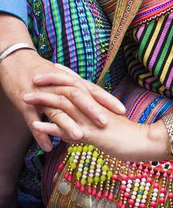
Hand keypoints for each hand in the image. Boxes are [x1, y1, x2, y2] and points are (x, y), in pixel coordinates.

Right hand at [0, 54, 124, 151]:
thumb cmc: (41, 71)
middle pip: (78, 97)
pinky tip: (49, 147)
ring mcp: (42, 94)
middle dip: (92, 110)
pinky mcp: (26, 103)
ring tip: (79, 137)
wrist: (15, 61)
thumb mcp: (63, 78)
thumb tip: (94, 103)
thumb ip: (78, 90)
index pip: (93, 90)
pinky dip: (41, 133)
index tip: (123, 110)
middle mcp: (59, 86)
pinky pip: (33, 120)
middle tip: (105, 123)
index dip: (108, 100)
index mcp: (70, 81)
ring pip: (57, 109)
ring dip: (68, 124)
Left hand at [27, 83, 153, 159]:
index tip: (49, 67)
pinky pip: (66, 129)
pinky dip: (49, 126)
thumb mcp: (104, 126)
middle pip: (67, 88)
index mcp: (97, 101)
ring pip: (63, 105)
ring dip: (42, 101)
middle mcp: (92, 106)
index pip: (77, 82)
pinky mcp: (90, 133)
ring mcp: (90, 118)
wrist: (142, 141)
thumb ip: (89, 124)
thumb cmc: (126, 135)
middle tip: (32, 77)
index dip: (63, 74)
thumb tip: (72, 130)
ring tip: (25, 97)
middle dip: (49, 82)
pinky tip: (35, 125)